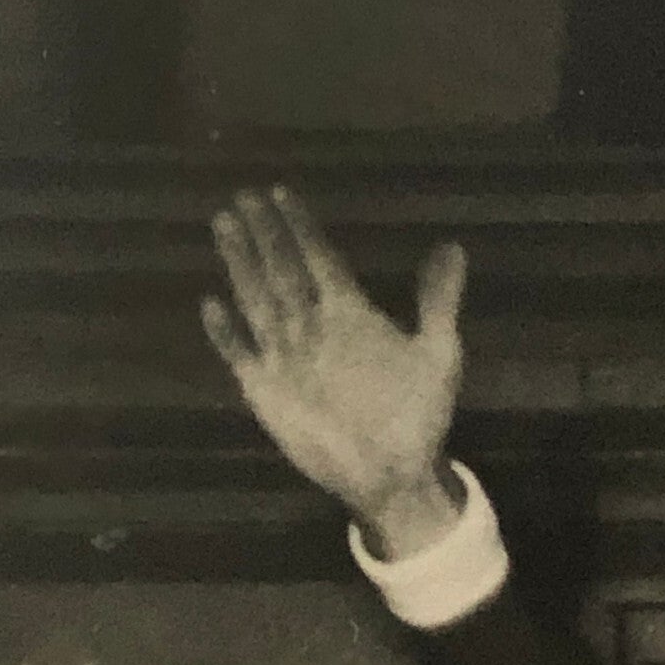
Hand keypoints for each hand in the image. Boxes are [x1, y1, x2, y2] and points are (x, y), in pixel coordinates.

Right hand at [201, 185, 467, 554]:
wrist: (391, 472)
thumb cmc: (417, 412)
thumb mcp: (436, 353)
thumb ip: (438, 300)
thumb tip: (453, 245)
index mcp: (349, 312)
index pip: (319, 257)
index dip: (301, 226)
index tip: (282, 192)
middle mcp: (312, 325)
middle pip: (283, 269)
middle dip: (264, 234)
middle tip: (243, 196)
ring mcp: (286, 354)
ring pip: (258, 298)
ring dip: (240, 264)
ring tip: (224, 226)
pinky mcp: (266, 387)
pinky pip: (240, 353)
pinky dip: (226, 332)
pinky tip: (210, 304)